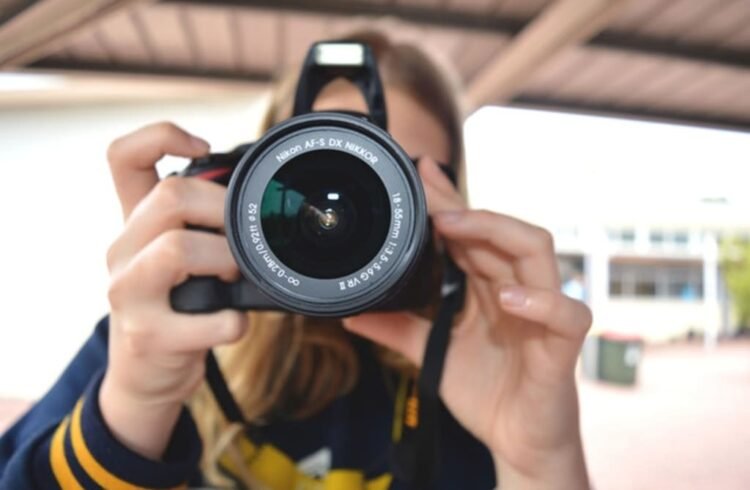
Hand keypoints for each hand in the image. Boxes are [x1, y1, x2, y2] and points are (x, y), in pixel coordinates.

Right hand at [100, 122, 247, 458]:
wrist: (145, 376)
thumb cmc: (174, 307)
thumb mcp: (178, 260)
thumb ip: (204, 227)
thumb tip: (260, 202)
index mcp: (133, 225)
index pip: (123, 157)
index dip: (161, 136)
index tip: (203, 147)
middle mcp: (121, 251)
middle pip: (169, 196)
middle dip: (223, 212)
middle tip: (241, 239)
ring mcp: (128, 294)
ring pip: (178, 248)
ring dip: (226, 261)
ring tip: (234, 279)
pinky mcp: (148, 336)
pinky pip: (211, 317)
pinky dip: (236, 321)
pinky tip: (235, 323)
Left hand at [343, 158, 591, 488]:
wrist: (517, 443)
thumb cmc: (486, 394)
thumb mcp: (431, 355)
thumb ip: (398, 330)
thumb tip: (352, 315)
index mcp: (491, 287)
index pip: (474, 233)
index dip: (450, 202)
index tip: (421, 174)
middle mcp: (519, 290)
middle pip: (503, 230)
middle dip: (465, 206)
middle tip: (428, 192)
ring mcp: (544, 314)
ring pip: (538, 251)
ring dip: (496, 233)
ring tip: (454, 228)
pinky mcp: (562, 347)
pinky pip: (568, 314)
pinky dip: (541, 301)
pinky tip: (508, 297)